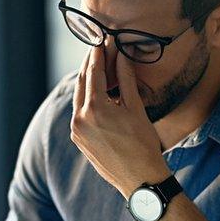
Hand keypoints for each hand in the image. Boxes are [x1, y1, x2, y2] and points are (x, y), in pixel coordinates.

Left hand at [70, 45, 170, 198]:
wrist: (140, 179)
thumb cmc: (143, 144)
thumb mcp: (136, 108)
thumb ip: (126, 79)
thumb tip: (121, 55)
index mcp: (95, 108)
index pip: (94, 72)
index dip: (98, 54)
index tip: (102, 41)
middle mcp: (80, 118)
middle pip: (82, 82)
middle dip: (90, 65)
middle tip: (98, 49)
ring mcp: (76, 131)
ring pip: (79, 98)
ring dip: (88, 82)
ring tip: (98, 69)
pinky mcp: (78, 140)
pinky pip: (80, 113)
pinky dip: (87, 100)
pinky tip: (97, 94)